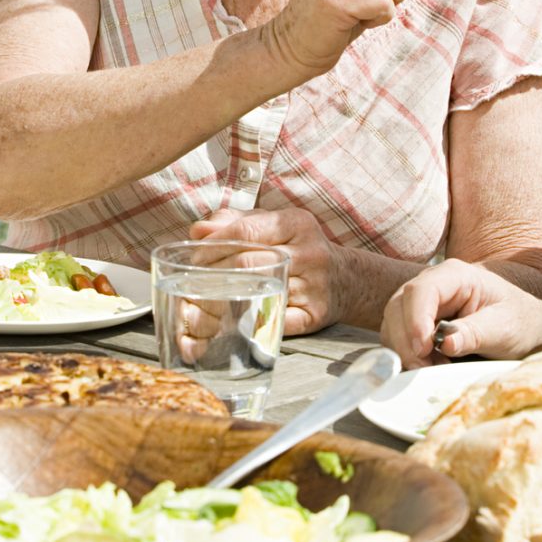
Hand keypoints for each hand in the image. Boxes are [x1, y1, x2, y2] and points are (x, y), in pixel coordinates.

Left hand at [190, 206, 342, 335]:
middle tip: (194, 279)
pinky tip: (233, 318)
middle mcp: (309, 253)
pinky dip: (251, 321)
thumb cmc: (299, 247)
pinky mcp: (314, 315)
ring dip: (224, 297)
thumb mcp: (274, 223)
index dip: (214, 243)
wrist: (347, 280)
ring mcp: (314, 286)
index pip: (246, 231)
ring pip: (258, 291)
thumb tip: (198, 230)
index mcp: (298, 223)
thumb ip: (234, 221)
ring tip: (205, 298)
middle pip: (248, 262)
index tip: (195, 254)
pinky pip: (275, 320)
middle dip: (213, 271)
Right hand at [381, 260, 541, 368]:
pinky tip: (429, 367)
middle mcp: (432, 285)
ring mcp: (420, 304)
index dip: (416, 319)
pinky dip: (407, 356)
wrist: (524, 327)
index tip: (423, 348)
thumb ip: (476, 333)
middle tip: (426, 368)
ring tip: (434, 369)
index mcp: (455, 276)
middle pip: (398, 308)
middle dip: (407, 341)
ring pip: (392, 325)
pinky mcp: (416, 323)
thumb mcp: (505, 327)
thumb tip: (446, 344)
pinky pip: (398, 338)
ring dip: (406, 351)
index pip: (421, 291)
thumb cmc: (519, 321)